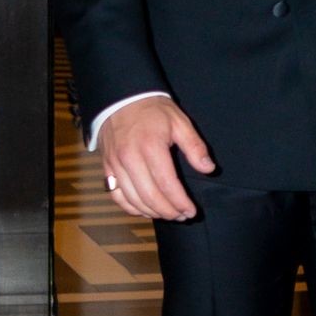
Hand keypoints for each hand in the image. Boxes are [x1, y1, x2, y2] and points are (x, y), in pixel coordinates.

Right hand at [99, 96, 214, 219]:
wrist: (121, 98)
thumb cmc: (153, 110)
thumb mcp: (180, 122)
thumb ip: (195, 147)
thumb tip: (209, 169)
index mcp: (150, 147)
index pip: (167, 184)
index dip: (180, 202)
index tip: (191, 210)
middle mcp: (129, 158)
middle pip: (149, 196)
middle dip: (169, 212)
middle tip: (183, 216)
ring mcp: (115, 164)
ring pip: (132, 200)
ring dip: (152, 212)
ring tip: (168, 214)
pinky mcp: (106, 168)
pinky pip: (116, 196)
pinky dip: (131, 208)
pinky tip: (145, 210)